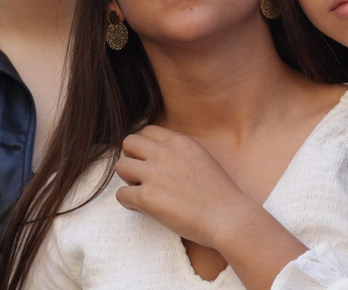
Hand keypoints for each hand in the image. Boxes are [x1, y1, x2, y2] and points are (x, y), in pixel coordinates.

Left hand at [114, 125, 251, 248]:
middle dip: (132, 158)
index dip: (146, 147)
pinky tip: (144, 208)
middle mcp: (164, 153)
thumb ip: (180, 152)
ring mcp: (154, 174)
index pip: (147, 131)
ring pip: (121, 166)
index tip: (152, 162)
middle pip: (129, 142)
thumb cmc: (220, 193)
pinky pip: (121, 194)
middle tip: (143, 176)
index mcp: (179, 141)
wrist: (227, 217)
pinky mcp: (147, 197)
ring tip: (143, 192)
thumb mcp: (202, 157)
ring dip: (128, 179)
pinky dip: (129, 202)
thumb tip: (160, 155)